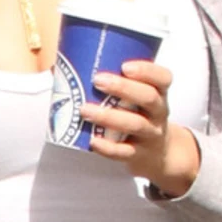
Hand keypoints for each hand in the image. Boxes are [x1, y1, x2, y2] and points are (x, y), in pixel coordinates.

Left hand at [82, 60, 200, 197]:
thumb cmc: (137, 114)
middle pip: (149, 97)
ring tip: (85, 110)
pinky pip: (125, 152)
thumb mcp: (135, 97)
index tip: (125, 66)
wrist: (158, 154)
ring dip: (109, 116)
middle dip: (123, 87)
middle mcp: (158, 112)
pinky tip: (93, 141)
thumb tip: (58, 68)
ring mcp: (151, 135)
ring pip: (135, 124)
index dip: (147, 70)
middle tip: (97, 80)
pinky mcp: (140, 155)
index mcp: (158, 92)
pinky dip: (108, 148)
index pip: (163, 78)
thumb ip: (108, 81)